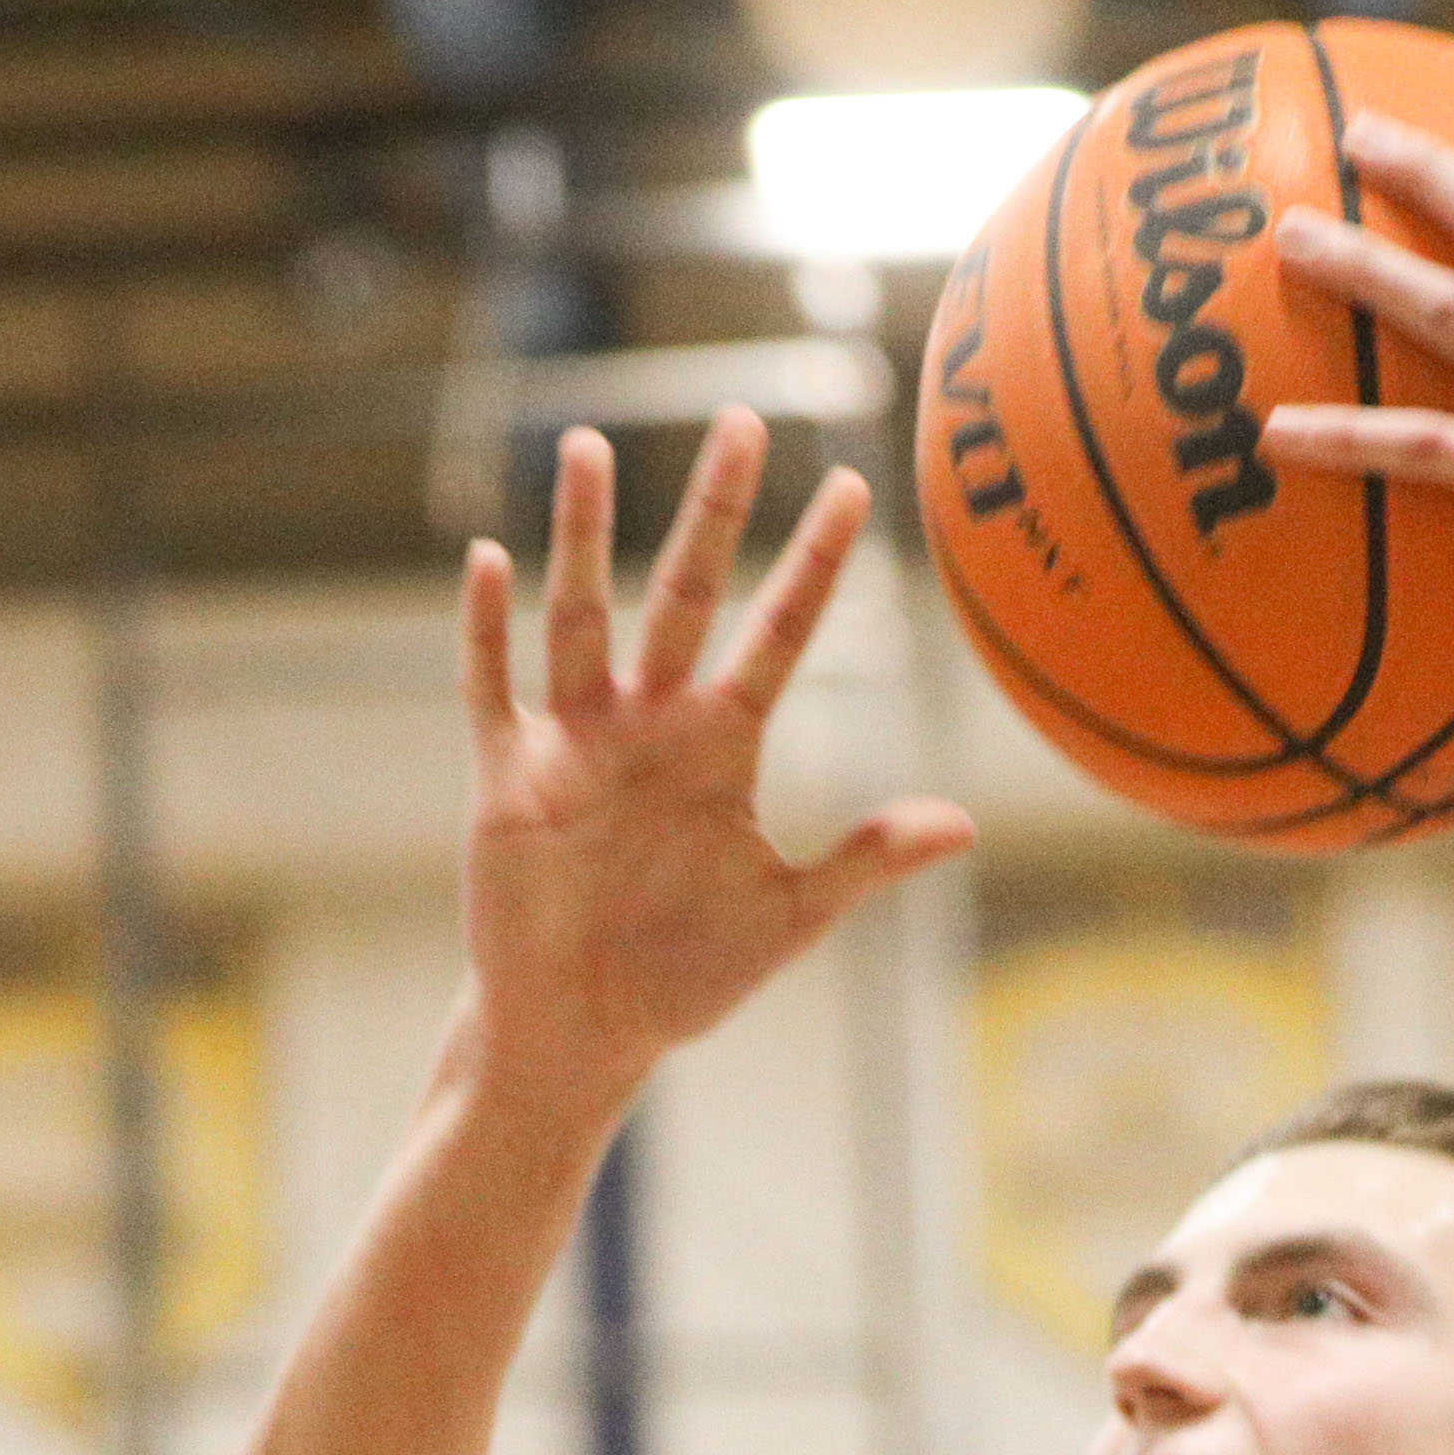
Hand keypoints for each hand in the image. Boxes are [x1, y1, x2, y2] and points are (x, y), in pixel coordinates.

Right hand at [457, 414, 969, 1119]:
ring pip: (584, 615)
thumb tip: (965, 824)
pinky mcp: (508, 778)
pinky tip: (492, 558)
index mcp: (723, 746)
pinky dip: (488, 629)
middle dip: (714, 511)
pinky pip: (493, 688)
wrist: (582, 1033)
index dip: (815, 564)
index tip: (853, 487)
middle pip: (687, 594)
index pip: (780, 633)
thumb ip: (866, 862)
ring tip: (591, 444)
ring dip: (586, 535)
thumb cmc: (684, 977)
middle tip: (742, 421)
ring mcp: (577, 742)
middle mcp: (652, 723)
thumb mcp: (788, 920)